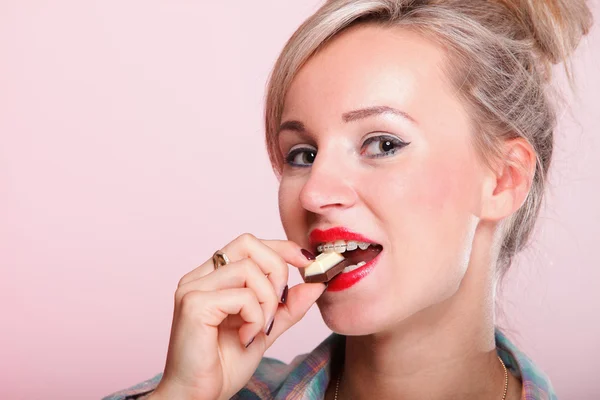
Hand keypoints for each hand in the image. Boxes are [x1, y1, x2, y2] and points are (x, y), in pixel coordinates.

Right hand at [151, 233, 324, 399]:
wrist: (199, 397)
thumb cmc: (223, 365)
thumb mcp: (265, 329)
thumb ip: (287, 306)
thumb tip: (316, 283)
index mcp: (212, 277)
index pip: (248, 243)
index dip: (280, 247)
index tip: (306, 260)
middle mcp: (198, 276)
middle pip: (248, 244)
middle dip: (276, 271)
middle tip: (278, 305)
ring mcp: (192, 288)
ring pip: (249, 270)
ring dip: (267, 301)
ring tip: (260, 328)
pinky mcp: (193, 304)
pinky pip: (242, 296)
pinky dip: (255, 317)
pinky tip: (246, 337)